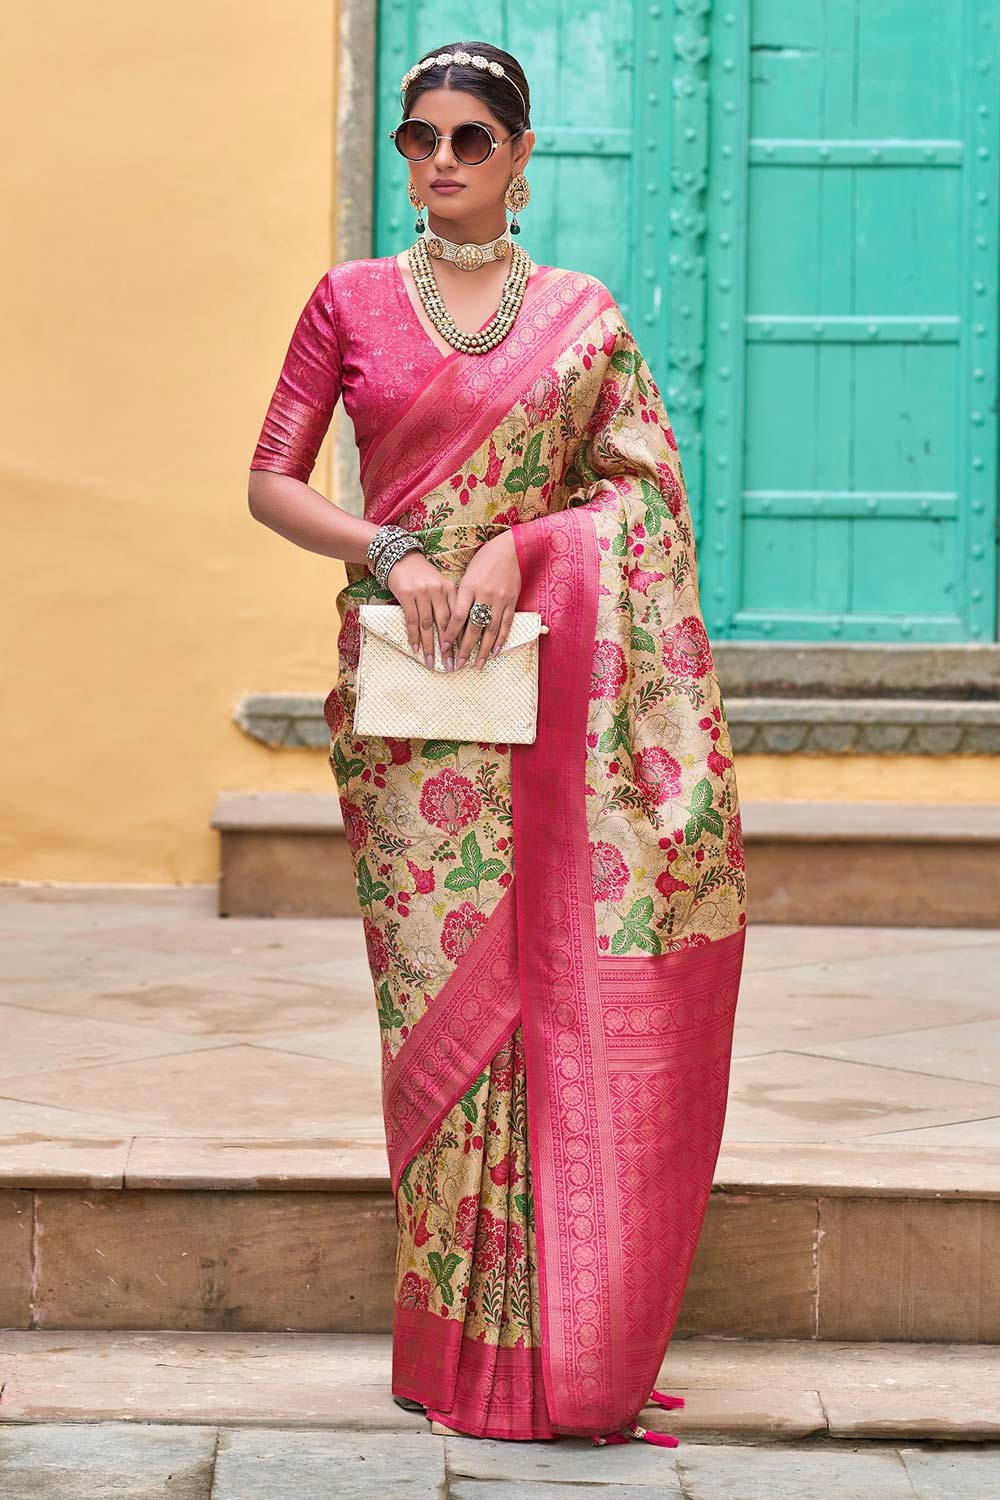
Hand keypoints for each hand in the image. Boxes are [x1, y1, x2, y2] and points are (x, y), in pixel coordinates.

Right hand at [385, 550, 456, 669]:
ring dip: (429, 646)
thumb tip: (456, 631)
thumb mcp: (440, 585)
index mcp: (450, 589)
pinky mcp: (406, 594)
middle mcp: (438, 591)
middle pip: (445, 624)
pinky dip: (414, 636)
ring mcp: (422, 593)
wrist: (401, 557)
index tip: (463, 655)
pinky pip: (411, 620)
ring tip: (431, 662)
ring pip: (428, 625)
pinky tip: (415, 649)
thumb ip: (448, 603)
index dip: (461, 638)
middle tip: (450, 666)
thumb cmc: (422, 574)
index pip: (458, 617)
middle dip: (448, 648)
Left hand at [441, 529, 521, 670]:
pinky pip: (506, 624)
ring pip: (490, 630)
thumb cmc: (485, 559)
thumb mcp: (468, 574)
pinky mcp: (512, 601)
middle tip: (458, 664)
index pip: (457, 616)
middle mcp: (484, 595)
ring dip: (483, 650)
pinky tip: (495, 652)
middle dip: (465, 648)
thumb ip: (462, 595)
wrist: (511, 548)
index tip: (444, 647)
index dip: (450, 633)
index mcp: (469, 587)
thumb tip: (455, 618)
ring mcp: (499, 599)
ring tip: (477, 665)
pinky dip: (500, 640)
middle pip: (473, 627)